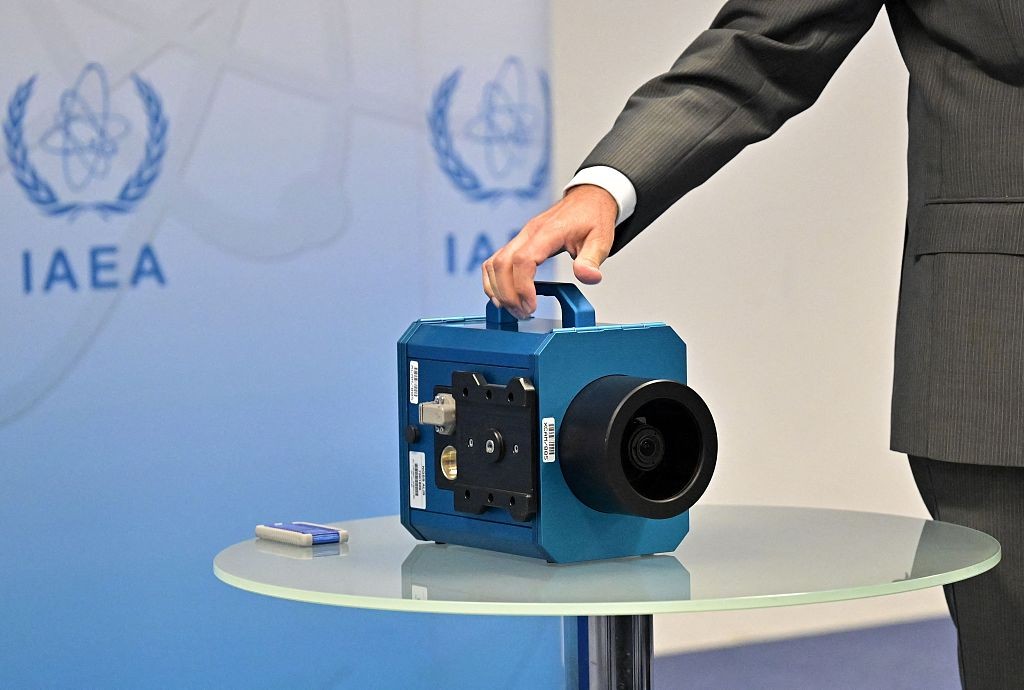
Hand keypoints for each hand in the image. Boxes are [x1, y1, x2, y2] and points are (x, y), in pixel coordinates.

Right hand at [482, 184, 616, 318]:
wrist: (588, 199)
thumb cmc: (593, 218)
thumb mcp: (601, 239)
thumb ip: (592, 260)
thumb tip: (589, 277)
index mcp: (547, 233)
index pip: (522, 260)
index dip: (522, 287)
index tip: (531, 306)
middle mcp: (527, 234)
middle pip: (501, 264)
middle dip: (508, 294)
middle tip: (524, 313)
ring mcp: (520, 237)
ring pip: (493, 264)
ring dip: (498, 290)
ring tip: (514, 309)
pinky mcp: (517, 242)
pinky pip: (494, 262)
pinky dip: (493, 281)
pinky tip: (505, 296)